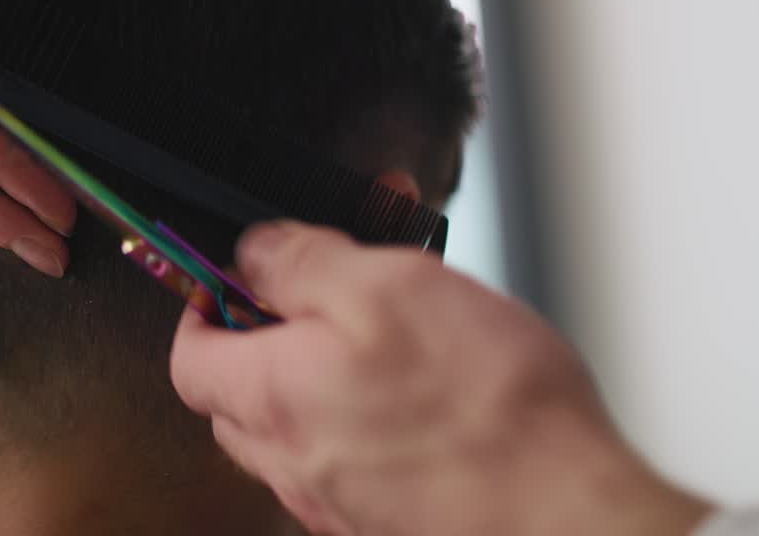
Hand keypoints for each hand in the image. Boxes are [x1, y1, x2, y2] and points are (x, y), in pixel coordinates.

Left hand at [170, 221, 711, 535]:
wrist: (569, 521)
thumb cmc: (488, 412)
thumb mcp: (387, 286)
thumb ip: (301, 262)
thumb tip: (252, 250)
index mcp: (272, 396)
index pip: (189, 356)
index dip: (205, 306)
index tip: (237, 277)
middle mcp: (292, 462)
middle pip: (236, 397)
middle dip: (261, 340)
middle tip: (317, 298)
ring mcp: (336, 501)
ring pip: (293, 432)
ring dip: (317, 380)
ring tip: (383, 339)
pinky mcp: (384, 522)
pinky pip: (346, 465)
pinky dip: (361, 424)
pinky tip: (417, 400)